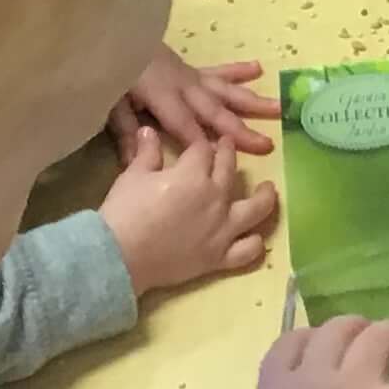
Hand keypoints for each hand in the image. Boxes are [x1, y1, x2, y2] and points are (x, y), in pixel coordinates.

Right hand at [98, 120, 279, 296]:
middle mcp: (216, 197)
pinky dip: (255, 244)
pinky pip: (247, 250)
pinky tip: (256, 237)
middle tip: (228, 149)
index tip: (203, 142)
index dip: (202, 144)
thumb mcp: (133, 176)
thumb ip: (147, 153)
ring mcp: (222, 229)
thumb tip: (149, 131)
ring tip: (268, 189)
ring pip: (255, 209)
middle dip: (229, 156)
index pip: (203, 151)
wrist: (119, 256)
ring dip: (265, 196)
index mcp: (194, 174)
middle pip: (230, 170)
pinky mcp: (220, 257)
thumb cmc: (124, 212)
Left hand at [118, 42, 280, 155]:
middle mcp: (183, 85)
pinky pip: (217, 72)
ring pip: (225, 90)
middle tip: (267, 144)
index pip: (185, 125)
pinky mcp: (189, 68)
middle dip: (239, 129)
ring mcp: (190, 75)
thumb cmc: (108, 68)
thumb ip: (125, 130)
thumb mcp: (110, 101)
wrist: (111, 30)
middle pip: (214, 110)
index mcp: (162, 94)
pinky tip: (258, 68)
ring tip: (278, 107)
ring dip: (252, 101)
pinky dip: (238, 71)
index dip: (201, 143)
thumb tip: (132, 163)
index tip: (222, 160)